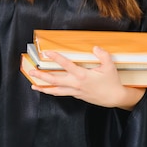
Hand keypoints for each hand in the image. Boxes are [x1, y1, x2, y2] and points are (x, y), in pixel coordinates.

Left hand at [29, 46, 145, 109]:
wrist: (115, 98)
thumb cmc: (112, 82)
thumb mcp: (110, 66)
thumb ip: (103, 55)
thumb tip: (95, 47)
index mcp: (82, 75)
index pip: (66, 65)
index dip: (56, 58)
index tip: (47, 53)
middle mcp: (76, 84)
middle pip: (55, 80)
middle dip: (42, 76)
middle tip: (32, 72)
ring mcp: (75, 91)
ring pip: (56, 90)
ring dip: (44, 88)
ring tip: (33, 86)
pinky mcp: (76, 96)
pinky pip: (61, 94)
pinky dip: (53, 92)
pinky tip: (48, 90)